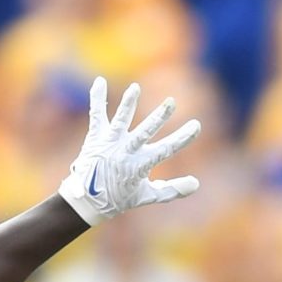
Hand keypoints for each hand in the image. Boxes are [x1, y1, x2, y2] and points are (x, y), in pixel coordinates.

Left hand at [60, 77, 200, 224]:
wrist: (86, 200)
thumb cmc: (119, 198)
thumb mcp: (147, 195)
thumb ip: (172, 189)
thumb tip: (196, 184)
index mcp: (140, 165)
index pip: (166, 149)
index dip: (182, 138)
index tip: (196, 125)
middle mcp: (125, 151)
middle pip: (145, 131)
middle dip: (159, 116)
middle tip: (171, 102)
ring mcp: (110, 142)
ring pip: (121, 120)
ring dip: (128, 103)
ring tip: (135, 88)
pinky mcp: (96, 137)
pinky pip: (97, 114)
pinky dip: (97, 98)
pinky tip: (100, 81)